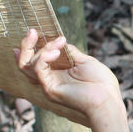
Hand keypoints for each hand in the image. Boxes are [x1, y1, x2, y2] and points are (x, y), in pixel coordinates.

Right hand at [14, 28, 132, 131]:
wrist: (107, 100)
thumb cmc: (101, 83)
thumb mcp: (85, 61)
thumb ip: (70, 52)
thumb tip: (60, 42)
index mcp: (57, 73)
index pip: (36, 59)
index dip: (31, 46)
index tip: (34, 32)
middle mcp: (49, 79)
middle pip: (25, 63)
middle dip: (26, 45)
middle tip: (31, 31)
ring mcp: (48, 85)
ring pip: (27, 65)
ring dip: (43, 48)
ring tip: (59, 42)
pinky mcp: (50, 89)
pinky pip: (38, 70)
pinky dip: (44, 57)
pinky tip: (56, 51)